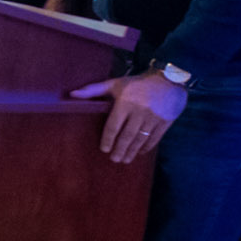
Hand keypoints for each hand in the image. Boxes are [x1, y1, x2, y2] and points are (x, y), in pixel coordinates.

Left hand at [71, 69, 188, 163]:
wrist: (169, 80)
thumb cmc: (137, 83)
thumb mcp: (115, 84)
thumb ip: (93, 90)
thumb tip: (72, 94)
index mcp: (125, 103)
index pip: (114, 126)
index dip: (108, 139)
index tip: (104, 149)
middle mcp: (140, 111)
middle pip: (127, 136)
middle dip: (120, 149)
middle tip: (114, 159)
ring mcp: (154, 118)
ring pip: (140, 139)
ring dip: (132, 151)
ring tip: (125, 160)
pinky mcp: (165, 122)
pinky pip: (155, 138)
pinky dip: (147, 147)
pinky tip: (140, 152)